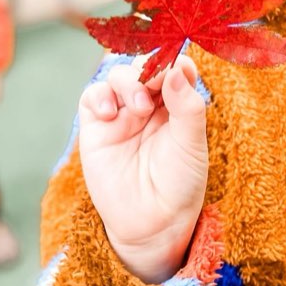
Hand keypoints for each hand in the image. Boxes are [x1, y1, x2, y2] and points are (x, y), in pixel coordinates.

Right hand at [78, 55, 207, 283]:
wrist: (153, 223)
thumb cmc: (180, 183)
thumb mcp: (192, 143)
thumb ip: (187, 105)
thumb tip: (177, 67)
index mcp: (179, 103)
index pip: (176, 68)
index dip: (176, 62)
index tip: (180, 67)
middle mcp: (151, 104)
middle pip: (146, 66)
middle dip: (150, 68)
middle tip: (156, 82)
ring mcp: (122, 113)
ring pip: (119, 76)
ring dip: (128, 82)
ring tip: (139, 108)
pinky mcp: (97, 127)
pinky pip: (92, 96)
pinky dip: (100, 96)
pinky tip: (111, 113)